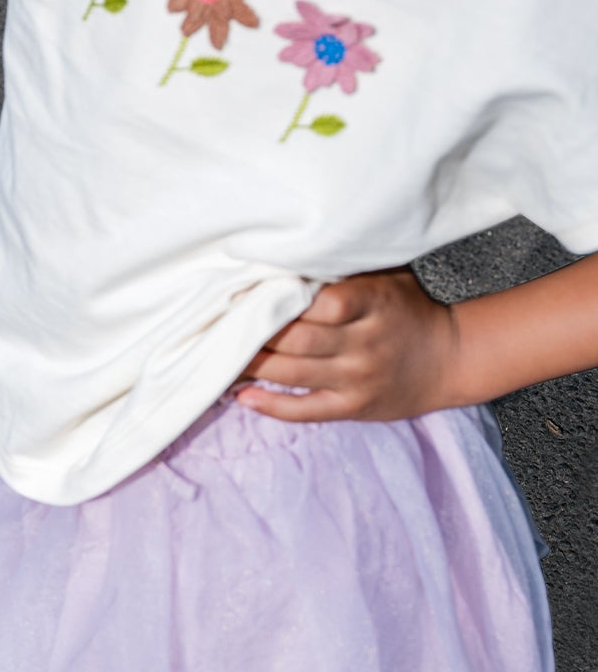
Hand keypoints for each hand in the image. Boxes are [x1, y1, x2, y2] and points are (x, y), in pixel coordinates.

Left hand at [234, 268, 460, 421]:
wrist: (451, 358)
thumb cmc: (407, 310)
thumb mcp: (387, 280)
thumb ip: (345, 274)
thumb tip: (287, 261)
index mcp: (375, 304)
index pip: (326, 303)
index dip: (286, 299)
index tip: (252, 292)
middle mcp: (366, 343)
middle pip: (299, 340)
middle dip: (257, 334)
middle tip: (223, 325)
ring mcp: (358, 379)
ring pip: (294, 373)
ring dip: (252, 366)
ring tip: (221, 357)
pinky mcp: (352, 407)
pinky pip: (304, 410)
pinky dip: (270, 405)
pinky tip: (242, 396)